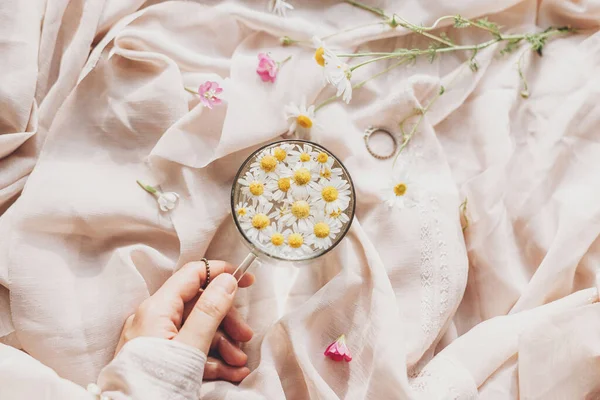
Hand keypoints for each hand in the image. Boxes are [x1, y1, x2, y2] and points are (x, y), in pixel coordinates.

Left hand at [115, 260, 254, 381]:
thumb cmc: (156, 384)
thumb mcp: (190, 347)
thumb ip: (210, 311)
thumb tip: (226, 279)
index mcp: (158, 308)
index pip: (193, 274)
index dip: (221, 273)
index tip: (246, 279)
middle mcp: (154, 318)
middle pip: (199, 305)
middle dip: (227, 321)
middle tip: (246, 337)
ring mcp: (155, 339)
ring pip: (197, 330)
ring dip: (223, 344)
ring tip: (238, 364)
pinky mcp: (159, 358)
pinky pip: (189, 349)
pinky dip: (211, 359)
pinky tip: (229, 372)